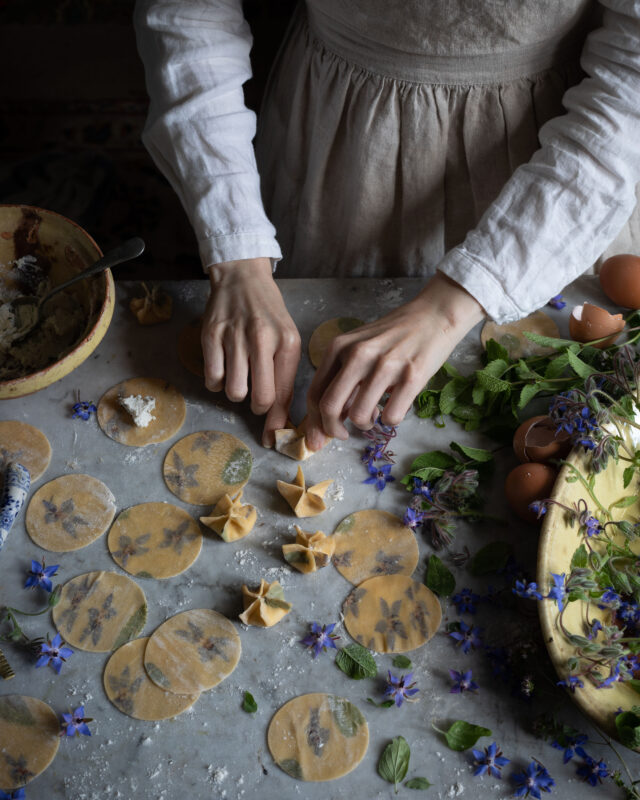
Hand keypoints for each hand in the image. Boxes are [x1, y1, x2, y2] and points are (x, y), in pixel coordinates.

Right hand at [202, 258, 300, 445]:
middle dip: (259, 407)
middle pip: (259, 399)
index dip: (278, 421)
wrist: (242, 276)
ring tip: (240, 376)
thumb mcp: (287, 338)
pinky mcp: (211, 335)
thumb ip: (284, 375)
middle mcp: (262, 340)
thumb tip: (279, 419)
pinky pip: (212, 379)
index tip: (273, 438)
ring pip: (233, 391)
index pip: (284, 392)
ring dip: (236, 392)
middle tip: (256, 396)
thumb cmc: (268, 313)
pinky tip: (224, 368)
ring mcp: (234, 337)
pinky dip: (217, 382)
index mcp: (287, 343)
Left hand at [305, 273, 485, 449]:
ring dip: (365, 425)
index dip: (313, 422)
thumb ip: (341, 377)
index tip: (319, 437)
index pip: (315, 393)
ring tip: (374, 415)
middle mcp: (358, 354)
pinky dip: (391, 420)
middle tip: (344, 435)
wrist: (433, 315)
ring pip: (359, 416)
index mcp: (339, 347)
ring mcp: (385, 365)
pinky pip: (391, 417)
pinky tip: (394, 407)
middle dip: (333, 430)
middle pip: (329, 407)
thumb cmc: (393, 336)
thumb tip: (327, 418)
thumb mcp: (358, 347)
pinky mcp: (412, 376)